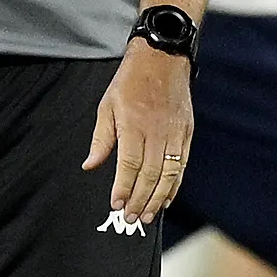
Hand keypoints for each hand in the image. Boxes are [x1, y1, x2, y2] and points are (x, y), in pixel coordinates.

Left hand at [85, 42, 192, 224]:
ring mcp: (175, 134)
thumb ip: (101, 139)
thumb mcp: (107, 105)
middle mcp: (157, 132)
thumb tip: (90, 165)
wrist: (162, 58)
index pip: (129, 165)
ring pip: (169, 175)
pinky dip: (175, 185)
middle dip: (140, 200)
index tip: (116, 204)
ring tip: (147, 215)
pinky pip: (182, 166)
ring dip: (158, 198)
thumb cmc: (130, 81)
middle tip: (131, 218)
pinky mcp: (186, 134)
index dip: (123, 188)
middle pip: (150, 175)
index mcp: (134, 125)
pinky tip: (166, 198)